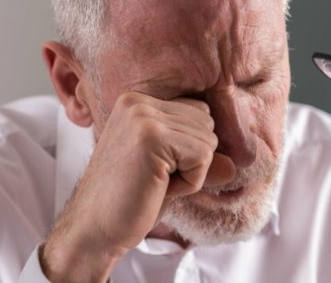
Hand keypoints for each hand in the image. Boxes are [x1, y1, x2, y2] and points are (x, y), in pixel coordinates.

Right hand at [41, 92, 234, 282]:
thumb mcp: (171, 171)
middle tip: (155, 178)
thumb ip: (201, 158)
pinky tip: (157, 188)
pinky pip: (203, 157)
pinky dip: (190, 182)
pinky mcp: (152, 137)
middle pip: (207, 123)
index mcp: (137, 100)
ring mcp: (143, 117)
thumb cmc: (130, 199)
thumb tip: (235, 163)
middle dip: (193, 159)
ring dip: (191, 172)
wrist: (94, 229)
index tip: (155, 167)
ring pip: (208, 141)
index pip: (198, 112)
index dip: (189, 149)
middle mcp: (138, 101)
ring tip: (154, 182)